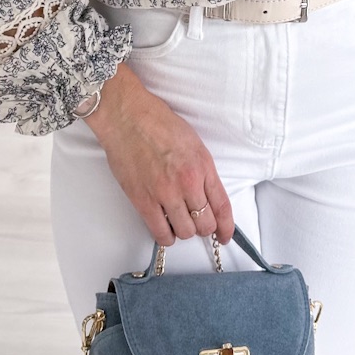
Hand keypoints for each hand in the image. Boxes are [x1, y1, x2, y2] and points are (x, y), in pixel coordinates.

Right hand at [83, 62, 233, 246]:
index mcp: (202, 165)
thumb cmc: (157, 123)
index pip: (222, 206)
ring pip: (185, 232)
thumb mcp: (193, 143)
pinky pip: (160, 233)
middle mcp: (188, 182)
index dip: (226, 226)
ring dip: (184, 231)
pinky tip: (165, 230)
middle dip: (204, 227)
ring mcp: (165, 193)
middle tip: (196, 223)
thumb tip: (205, 195)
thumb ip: (202, 170)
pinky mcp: (143, 201)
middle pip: (205, 224)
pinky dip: (165, 236)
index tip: (224, 235)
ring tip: (178, 222)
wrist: (127, 117)